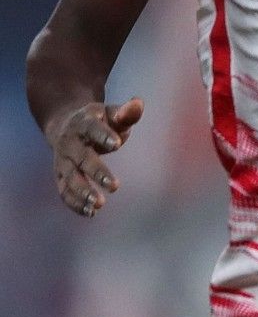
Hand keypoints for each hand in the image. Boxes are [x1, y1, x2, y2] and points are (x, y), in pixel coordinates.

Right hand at [47, 98, 142, 217]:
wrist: (65, 123)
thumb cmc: (100, 120)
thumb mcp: (112, 113)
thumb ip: (126, 113)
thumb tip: (138, 103)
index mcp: (84, 123)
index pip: (92, 128)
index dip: (104, 135)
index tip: (117, 144)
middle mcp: (70, 143)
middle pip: (82, 158)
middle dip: (97, 172)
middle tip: (115, 186)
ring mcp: (62, 160)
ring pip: (69, 178)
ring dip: (82, 192)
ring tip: (99, 204)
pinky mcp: (61, 175)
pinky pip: (64, 191)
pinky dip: (74, 203)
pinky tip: (90, 213)